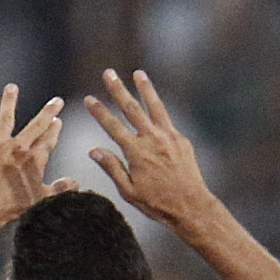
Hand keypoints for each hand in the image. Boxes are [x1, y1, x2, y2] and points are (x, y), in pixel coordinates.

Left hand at [0, 84, 76, 238]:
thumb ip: (59, 189)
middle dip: (47, 112)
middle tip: (56, 101)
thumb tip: (76, 184)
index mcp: (34, 159)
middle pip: (36, 125)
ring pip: (5, 119)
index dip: (54, 130)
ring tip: (11, 87)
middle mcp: (18, 147)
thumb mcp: (40, 200)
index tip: (58, 121)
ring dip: (9, 102)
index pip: (48, 140)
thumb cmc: (11, 207)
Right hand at [85, 69, 213, 231]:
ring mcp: (168, 136)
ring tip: (137, 74)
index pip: (112, 126)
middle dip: (118, 90)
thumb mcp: (129, 191)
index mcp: (136, 153)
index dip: (99, 112)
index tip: (89, 99)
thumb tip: (94, 150)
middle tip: (108, 73)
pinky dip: (158, 108)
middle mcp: (152, 139)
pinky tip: (153, 102)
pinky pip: (167, 119)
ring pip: (154, 106)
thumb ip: (112, 167)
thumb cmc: (157, 203)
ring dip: (144, 88)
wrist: (190, 206)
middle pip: (131, 109)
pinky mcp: (181, 139)